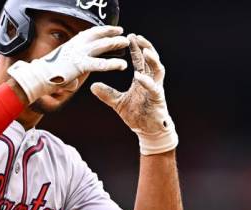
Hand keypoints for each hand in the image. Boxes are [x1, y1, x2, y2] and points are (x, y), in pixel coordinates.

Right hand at [7, 26, 129, 103]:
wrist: (36, 78)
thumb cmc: (45, 76)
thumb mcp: (60, 72)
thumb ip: (70, 76)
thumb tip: (73, 84)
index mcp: (70, 45)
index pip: (88, 33)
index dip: (101, 30)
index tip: (111, 29)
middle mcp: (75, 46)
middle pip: (97, 36)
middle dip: (111, 33)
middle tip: (122, 33)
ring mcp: (78, 54)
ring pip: (101, 46)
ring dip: (115, 43)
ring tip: (126, 43)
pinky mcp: (80, 65)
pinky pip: (100, 64)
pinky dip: (112, 64)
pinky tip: (122, 65)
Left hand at [91, 34, 177, 154]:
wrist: (147, 131)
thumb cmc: (137, 116)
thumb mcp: (118, 103)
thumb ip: (107, 94)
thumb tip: (93, 86)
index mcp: (142, 80)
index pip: (140, 60)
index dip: (136, 48)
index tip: (130, 36)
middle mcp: (151, 81)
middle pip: (151, 60)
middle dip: (145, 47)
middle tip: (136, 37)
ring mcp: (156, 89)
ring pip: (158, 70)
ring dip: (152, 59)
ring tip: (144, 50)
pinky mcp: (157, 99)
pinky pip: (154, 88)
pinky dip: (147, 81)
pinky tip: (139, 76)